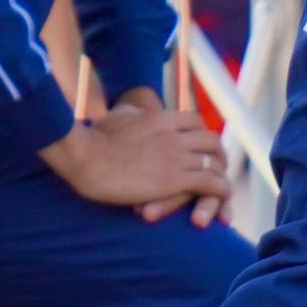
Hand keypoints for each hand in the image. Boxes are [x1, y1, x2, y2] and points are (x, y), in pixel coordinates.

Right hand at [40, 94, 230, 222]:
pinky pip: (209, 182)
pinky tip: (222, 197)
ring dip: (221, 174)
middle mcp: (173, 134)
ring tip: (222, 187)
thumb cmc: (91, 138)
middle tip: (218, 167)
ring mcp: (175, 156)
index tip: (203, 146)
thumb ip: (130, 112)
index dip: (203, 135)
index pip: (195, 122)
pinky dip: (220, 189)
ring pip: (214, 162)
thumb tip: (131, 110)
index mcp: (160, 118)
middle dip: (218, 155)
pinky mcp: (173, 179)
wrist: (84, 156)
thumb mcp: (116, 116)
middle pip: (210, 141)